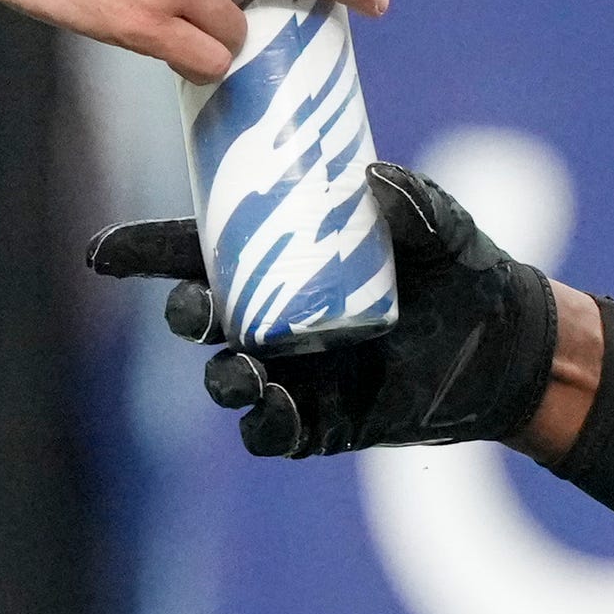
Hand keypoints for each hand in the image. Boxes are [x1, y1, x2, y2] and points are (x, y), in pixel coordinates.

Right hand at [90, 161, 556, 458]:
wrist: (509, 345)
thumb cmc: (463, 271)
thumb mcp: (443, 228)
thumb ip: (417, 200)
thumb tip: (374, 180)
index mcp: (279, 260)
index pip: (193, 250)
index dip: (142, 252)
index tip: (104, 254)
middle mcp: (273, 316)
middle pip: (200, 317)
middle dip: (185, 314)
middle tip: (196, 310)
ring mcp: (295, 372)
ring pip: (229, 379)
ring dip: (223, 376)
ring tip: (245, 370)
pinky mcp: (324, 421)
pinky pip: (275, 433)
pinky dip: (268, 425)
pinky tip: (278, 410)